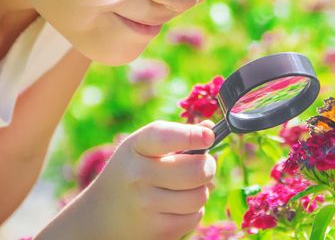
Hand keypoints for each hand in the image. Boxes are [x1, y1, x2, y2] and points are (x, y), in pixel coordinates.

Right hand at [36, 120, 215, 239]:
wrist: (100, 216)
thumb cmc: (132, 171)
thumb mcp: (144, 147)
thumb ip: (177, 135)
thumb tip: (209, 129)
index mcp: (137, 147)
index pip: (165, 137)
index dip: (191, 136)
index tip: (208, 136)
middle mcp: (138, 176)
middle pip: (196, 171)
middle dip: (208, 167)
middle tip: (204, 166)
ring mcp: (146, 205)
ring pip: (200, 196)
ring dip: (201, 191)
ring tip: (186, 187)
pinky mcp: (157, 230)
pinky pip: (195, 217)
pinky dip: (193, 211)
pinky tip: (176, 206)